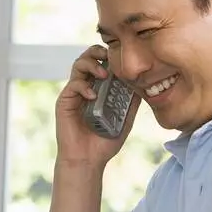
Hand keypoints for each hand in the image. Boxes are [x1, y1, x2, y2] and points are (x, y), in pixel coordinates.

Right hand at [55, 45, 140, 166]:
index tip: (122, 58)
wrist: (88, 160)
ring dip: (91, 64)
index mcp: (98, 88)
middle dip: (97, 51)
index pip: (101, 62)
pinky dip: (84, 86)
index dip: (110, 55)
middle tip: (109, 56)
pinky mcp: (65, 101)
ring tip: (103, 73)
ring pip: (78, 65)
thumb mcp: (125, 118)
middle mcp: (85, 87)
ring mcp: (74, 93)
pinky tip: (93, 95)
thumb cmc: (105, 142)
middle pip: (88, 57)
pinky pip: (73, 85)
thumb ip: (131, 101)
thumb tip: (146, 84)